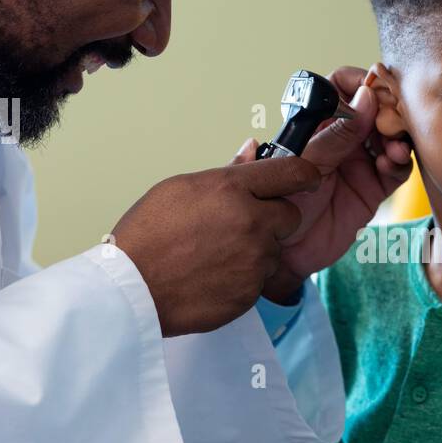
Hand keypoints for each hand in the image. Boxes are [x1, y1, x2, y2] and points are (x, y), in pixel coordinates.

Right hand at [112, 156, 321, 335]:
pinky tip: (214, 275)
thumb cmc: (147, 238)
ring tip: (217, 255)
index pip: (292, 172)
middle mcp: (250, 222)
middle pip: (290, 215)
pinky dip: (244, 277)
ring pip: (274, 250)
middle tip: (242, 226)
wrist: (133, 290)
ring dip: (257, 251)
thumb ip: (226, 173)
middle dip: (273, 219)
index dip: (305, 174)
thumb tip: (253, 151)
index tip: (308, 177)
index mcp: (231, 189)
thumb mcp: (180, 189)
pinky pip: (261, 279)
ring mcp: (254, 259)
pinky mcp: (252, 291)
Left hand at [233, 66, 413, 297]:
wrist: (283, 253)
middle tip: (392, 119)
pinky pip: (395, 169)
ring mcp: (359, 163)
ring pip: (389, 137)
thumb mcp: (304, 165)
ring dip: (397, 137)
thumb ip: (337, 135)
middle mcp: (341, 140)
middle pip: (375, 110)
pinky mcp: (373, 188)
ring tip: (393, 147)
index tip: (376, 87)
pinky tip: (391, 162)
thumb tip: (366, 98)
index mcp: (318, 125)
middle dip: (388, 111)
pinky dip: (398, 162)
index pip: (342, 88)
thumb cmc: (279, 206)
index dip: (360, 82)